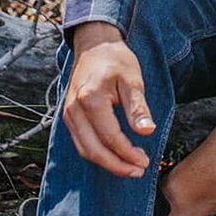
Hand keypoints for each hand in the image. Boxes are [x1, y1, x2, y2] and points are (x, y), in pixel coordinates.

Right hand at [62, 22, 155, 177]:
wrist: (95, 45)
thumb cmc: (115, 60)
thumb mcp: (133, 80)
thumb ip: (138, 107)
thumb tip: (147, 131)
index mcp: (91, 99)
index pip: (110, 137)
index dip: (127, 154)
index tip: (144, 161)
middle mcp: (74, 110)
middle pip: (93, 150)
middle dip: (117, 165)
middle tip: (138, 170)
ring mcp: (68, 114)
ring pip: (85, 149)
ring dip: (107, 162)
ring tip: (129, 167)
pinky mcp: (69, 116)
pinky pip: (81, 142)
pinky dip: (97, 153)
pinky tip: (115, 155)